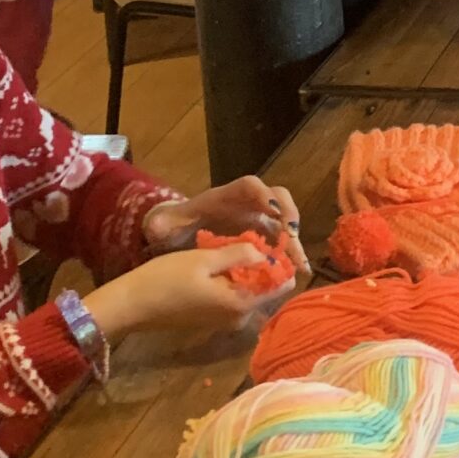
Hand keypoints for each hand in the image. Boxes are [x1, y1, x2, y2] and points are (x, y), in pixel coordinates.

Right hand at [86, 242, 283, 345]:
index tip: (269, 241)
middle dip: (262, 265)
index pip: (282, 285)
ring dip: (245, 271)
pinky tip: (215, 265)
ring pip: (249, 291)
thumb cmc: (166, 278)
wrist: (131, 305)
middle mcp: (239, 318)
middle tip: (244, 241)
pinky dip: (231, 281)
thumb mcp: (205, 259)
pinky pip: (233, 298)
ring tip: (228, 249)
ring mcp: (225, 321)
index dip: (281, 261)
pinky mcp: (212, 320)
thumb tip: (266, 254)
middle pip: (266, 288)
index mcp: (242, 304)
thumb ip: (240, 255)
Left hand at [147, 178, 309, 274]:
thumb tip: (158, 227)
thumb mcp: (167, 225)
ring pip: (285, 220)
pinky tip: (297, 271)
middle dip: (288, 213)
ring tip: (300, 264)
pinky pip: (282, 240)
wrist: (179, 233)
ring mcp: (258, 218)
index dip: (264, 194)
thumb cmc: (176, 227)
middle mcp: (248, 203)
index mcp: (226, 197)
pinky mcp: (262, 234)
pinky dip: (291, 254)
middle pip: (277, 196)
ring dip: (294, 240)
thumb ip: (162, 225)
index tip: (272, 210)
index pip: (250, 186)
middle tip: (291, 236)